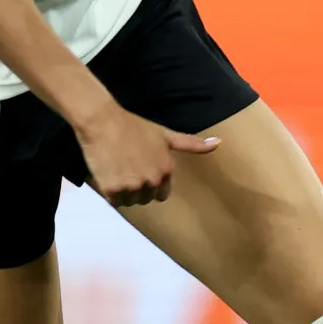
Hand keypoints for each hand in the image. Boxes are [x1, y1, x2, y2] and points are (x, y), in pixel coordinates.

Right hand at [76, 103, 219, 206]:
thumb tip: (219, 143)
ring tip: (117, 169)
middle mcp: (151, 181)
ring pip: (129, 202)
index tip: (140, 169)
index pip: (162, 195)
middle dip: (136, 188)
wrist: (103, 121)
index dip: (151, 184)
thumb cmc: (133, 125)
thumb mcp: (165, 134)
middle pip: (144, 200)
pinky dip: (109, 192)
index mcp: (166, 170)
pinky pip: (114, 202)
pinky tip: (107, 173)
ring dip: (122, 192)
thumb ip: (191, 144)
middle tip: (126, 167)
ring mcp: (132, 187)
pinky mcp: (112, 190)